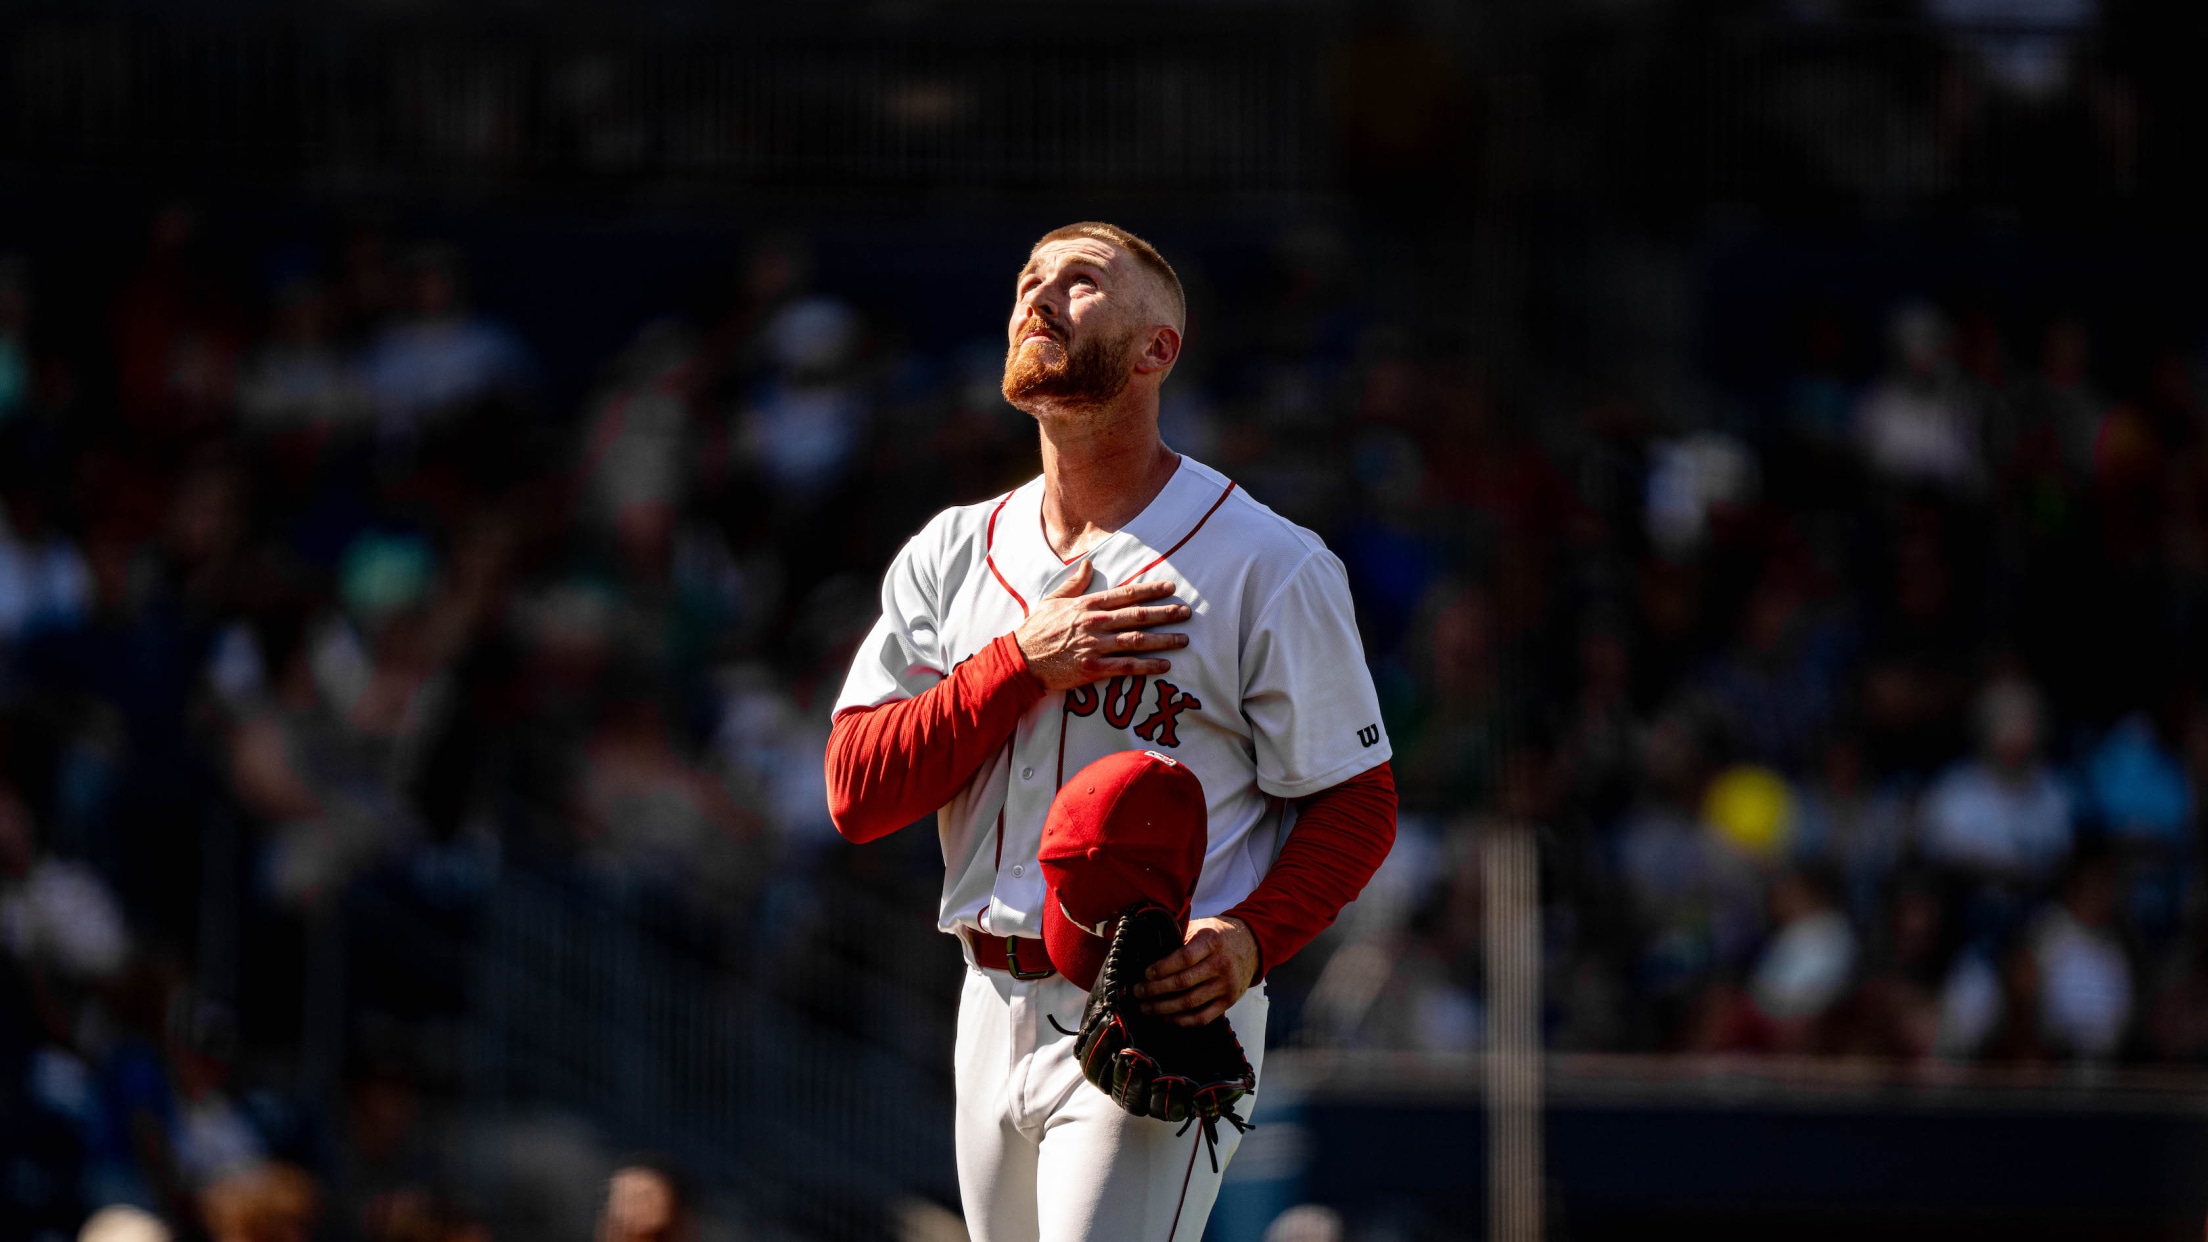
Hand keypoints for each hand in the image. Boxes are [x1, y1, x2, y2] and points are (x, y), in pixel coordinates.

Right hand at [1013, 559, 1190, 692]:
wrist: (1021, 659)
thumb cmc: (1037, 629)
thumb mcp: (1053, 600)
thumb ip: (1074, 583)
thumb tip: (1088, 564)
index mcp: (1087, 605)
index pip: (1125, 595)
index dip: (1150, 590)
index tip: (1170, 588)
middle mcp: (1095, 623)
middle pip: (1138, 616)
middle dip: (1165, 613)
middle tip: (1187, 612)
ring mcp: (1095, 646)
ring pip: (1137, 641)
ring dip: (1163, 640)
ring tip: (1183, 639)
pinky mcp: (1093, 668)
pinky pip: (1127, 666)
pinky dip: (1147, 666)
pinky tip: (1164, 665)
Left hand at [1135, 916, 1257, 1026]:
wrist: (1252, 944)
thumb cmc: (1219, 935)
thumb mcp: (1201, 926)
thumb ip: (1179, 937)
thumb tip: (1149, 951)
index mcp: (1212, 942)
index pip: (1184, 958)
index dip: (1162, 968)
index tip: (1145, 974)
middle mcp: (1221, 964)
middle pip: (1183, 983)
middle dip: (1155, 990)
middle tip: (1137, 992)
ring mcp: (1226, 985)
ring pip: (1190, 1003)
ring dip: (1163, 1008)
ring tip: (1145, 1007)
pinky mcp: (1229, 1001)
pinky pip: (1203, 1017)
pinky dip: (1182, 1021)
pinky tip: (1166, 1017)